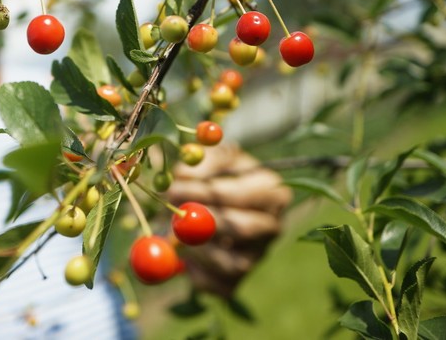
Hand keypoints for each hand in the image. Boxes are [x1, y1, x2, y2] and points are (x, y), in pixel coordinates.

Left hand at [167, 142, 290, 296]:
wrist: (219, 202)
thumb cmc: (215, 173)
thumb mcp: (212, 158)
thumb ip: (200, 163)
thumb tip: (183, 177)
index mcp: (271, 191)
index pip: (240, 194)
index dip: (205, 193)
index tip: (175, 188)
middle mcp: (272, 226)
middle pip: (242, 229)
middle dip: (202, 223)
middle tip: (173, 215)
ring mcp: (259, 255)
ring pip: (231, 262)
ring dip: (197, 250)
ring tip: (175, 234)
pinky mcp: (240, 279)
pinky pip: (219, 285)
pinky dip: (197, 274)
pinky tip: (184, 257)